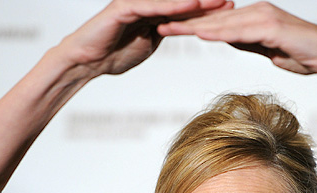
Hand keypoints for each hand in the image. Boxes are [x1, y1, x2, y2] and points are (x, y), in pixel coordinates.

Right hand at [59, 0, 232, 75]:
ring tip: (218, 2)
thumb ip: (162, 34)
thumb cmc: (113, 55)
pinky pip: (152, 6)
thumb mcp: (147, 44)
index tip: (230, 13)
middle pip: (181, 3)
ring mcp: (135, 3)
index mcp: (152, 13)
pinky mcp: (125, 7)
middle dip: (206, 4)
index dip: (206, 12)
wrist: (86, 61)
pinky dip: (173, 6)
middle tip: (230, 3)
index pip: (183, 11)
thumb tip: (179, 33)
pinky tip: (191, 6)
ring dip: (195, 2)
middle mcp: (145, 4)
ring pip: (170, 1)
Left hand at [158, 2, 316, 74]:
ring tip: (169, 27)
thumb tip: (226, 39)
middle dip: (183, 22)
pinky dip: (219, 33)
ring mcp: (264, 16)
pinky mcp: (272, 27)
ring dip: (194, 26)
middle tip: (156, 23)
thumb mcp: (266, 49)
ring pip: (222, 23)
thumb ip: (246, 41)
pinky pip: (241, 31)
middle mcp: (256, 11)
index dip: (190, 25)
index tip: (167, 27)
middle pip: (213, 19)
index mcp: (253, 16)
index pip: (215, 22)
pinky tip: (200, 34)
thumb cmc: (302, 54)